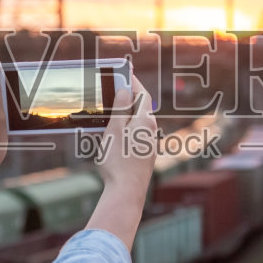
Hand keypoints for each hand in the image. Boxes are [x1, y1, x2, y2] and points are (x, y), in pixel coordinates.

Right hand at [95, 78, 156, 199]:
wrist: (127, 191)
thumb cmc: (118, 161)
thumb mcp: (115, 129)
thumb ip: (121, 108)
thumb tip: (126, 89)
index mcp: (145, 121)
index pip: (141, 94)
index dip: (133, 81)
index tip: (125, 71)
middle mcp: (151, 131)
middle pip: (140, 108)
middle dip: (128, 98)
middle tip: (115, 89)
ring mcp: (148, 145)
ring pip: (137, 123)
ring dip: (126, 115)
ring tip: (111, 112)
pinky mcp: (144, 157)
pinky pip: (135, 136)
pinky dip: (126, 130)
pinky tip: (115, 135)